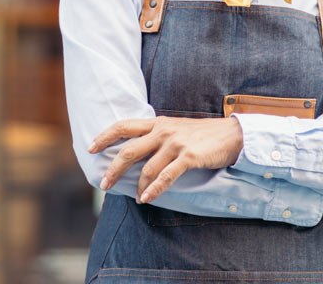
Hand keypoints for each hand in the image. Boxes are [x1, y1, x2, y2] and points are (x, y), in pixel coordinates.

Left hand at [88, 116, 243, 203]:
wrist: (232, 134)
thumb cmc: (203, 135)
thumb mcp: (176, 129)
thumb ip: (157, 137)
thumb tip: (137, 153)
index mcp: (157, 123)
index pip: (123, 126)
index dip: (104, 137)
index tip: (90, 148)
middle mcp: (162, 131)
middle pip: (129, 150)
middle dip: (113, 169)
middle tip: (103, 184)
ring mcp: (175, 143)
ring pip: (146, 168)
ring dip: (138, 186)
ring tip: (136, 198)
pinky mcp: (189, 157)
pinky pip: (166, 176)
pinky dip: (154, 189)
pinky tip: (147, 198)